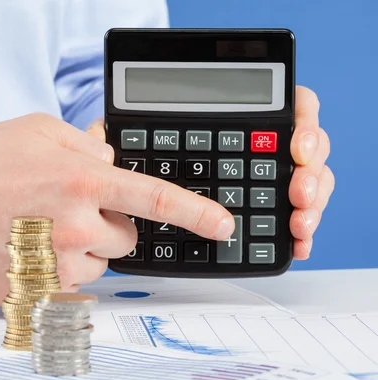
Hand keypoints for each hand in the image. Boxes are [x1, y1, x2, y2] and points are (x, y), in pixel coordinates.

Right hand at [0, 113, 233, 303]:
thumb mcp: (38, 131)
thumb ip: (85, 144)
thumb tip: (110, 157)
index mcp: (84, 181)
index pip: (156, 198)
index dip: (196, 212)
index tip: (220, 224)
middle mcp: (77, 226)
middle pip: (125, 237)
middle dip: (108, 224)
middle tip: (70, 209)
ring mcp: (58, 263)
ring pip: (99, 264)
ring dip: (82, 248)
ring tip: (41, 228)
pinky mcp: (39, 289)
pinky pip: (69, 284)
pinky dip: (58, 268)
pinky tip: (29, 248)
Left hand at [87, 85, 335, 261]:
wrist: (140, 195)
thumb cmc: (146, 159)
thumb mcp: (130, 144)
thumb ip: (117, 137)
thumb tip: (100, 140)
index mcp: (236, 119)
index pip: (287, 106)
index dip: (303, 122)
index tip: (295, 147)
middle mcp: (260, 145)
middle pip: (308, 147)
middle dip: (311, 171)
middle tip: (298, 191)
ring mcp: (267, 178)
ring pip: (309, 182)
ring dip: (312, 202)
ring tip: (298, 222)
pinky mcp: (268, 210)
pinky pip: (295, 216)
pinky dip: (300, 231)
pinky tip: (297, 242)